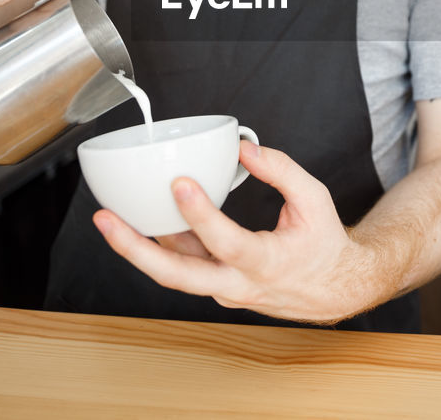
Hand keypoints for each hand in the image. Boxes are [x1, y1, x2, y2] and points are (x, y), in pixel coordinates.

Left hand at [92, 141, 377, 323]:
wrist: (334, 290)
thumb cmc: (324, 244)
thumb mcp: (315, 200)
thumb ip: (281, 171)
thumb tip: (243, 149)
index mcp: (268, 263)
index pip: (228, 243)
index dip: (201, 215)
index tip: (179, 183)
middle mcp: (239, 284)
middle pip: (178, 276)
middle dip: (136, 249)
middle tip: (106, 220)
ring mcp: (224, 290)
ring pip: (173, 274)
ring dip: (138, 248)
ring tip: (108, 219)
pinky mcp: (216, 287)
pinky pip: (183, 268)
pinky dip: (160, 246)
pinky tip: (142, 221)